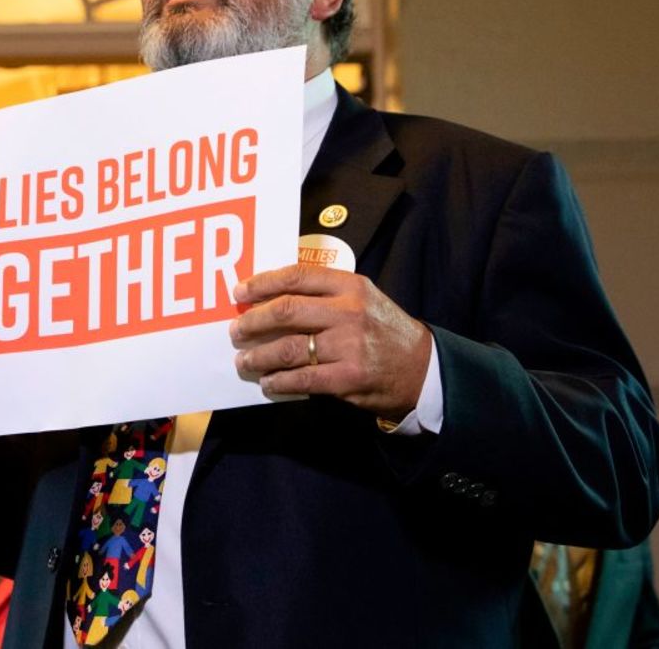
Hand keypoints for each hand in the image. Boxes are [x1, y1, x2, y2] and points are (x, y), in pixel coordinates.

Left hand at [230, 264, 431, 419]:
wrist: (423, 369)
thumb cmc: (383, 331)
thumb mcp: (362, 299)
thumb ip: (325, 294)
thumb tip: (272, 298)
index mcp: (350, 286)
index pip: (297, 276)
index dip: (262, 283)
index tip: (240, 291)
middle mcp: (348, 311)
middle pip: (286, 311)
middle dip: (253, 321)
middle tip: (236, 330)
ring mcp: (348, 345)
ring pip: (288, 348)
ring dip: (259, 356)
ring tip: (244, 360)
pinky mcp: (348, 377)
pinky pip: (301, 379)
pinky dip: (278, 382)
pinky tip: (268, 382)